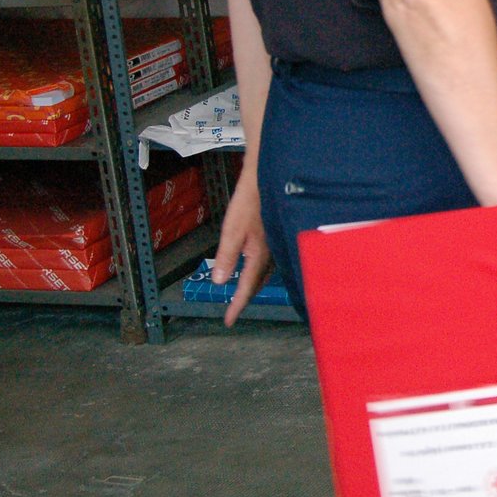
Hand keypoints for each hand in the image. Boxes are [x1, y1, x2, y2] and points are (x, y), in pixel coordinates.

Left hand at [210, 167, 273, 326]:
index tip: (228, 321)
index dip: (237, 305)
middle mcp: (271, 253)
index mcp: (259, 254)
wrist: (268, 176)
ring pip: (266, 274)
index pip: (246, 287)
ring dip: (254, 286)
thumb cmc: (249, 200)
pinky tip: (259, 269)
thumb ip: (227, 256)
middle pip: (258, 283)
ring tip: (244, 295)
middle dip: (246, 298)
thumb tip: (220, 281)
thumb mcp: (232, 229)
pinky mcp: (276, 235)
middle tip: (233, 311)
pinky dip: (262, 272)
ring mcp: (276, 244)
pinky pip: (271, 262)